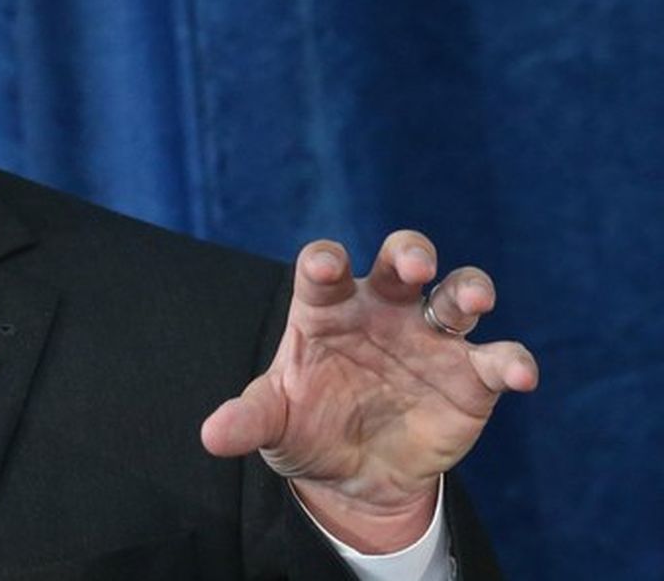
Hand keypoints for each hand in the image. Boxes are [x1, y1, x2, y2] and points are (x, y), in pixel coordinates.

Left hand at [199, 230, 537, 552]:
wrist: (354, 476)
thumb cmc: (306, 427)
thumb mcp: (272, 424)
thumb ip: (247, 420)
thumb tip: (211, 436)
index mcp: (327, 308)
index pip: (325, 269)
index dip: (326, 262)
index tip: (326, 267)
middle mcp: (383, 310)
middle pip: (401, 260)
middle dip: (410, 252)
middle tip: (412, 265)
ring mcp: (431, 338)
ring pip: (458, 293)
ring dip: (470, 288)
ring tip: (474, 298)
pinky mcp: (471, 378)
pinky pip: (498, 359)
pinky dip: (512, 362)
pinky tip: (517, 374)